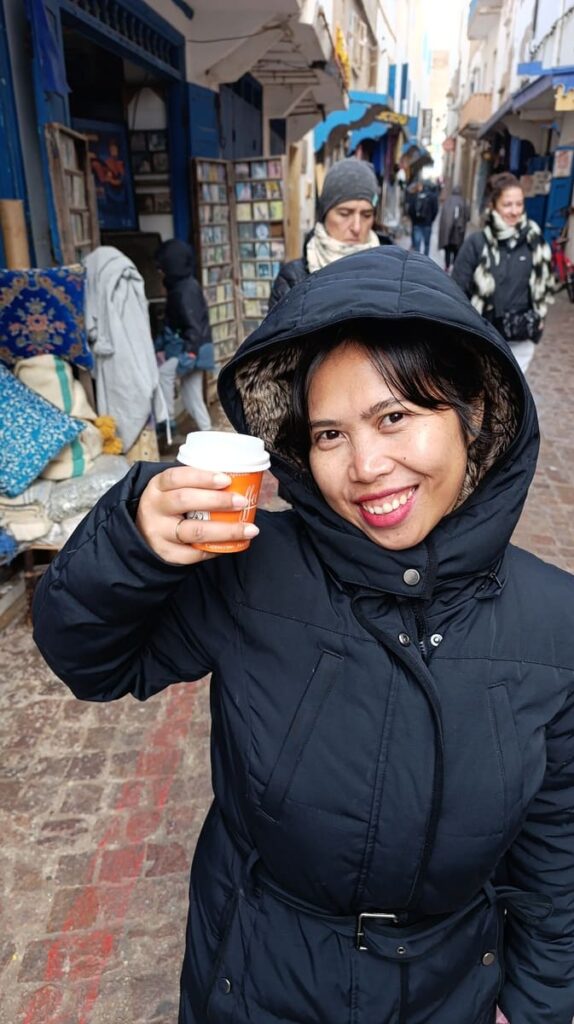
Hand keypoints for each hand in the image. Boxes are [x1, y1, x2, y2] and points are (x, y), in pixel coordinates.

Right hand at [135, 466, 258, 564]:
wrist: (145, 532)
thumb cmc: (169, 506)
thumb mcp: (173, 489)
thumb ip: (197, 484)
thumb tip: (238, 481)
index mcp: (157, 486)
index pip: (176, 477)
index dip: (202, 477)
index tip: (227, 480)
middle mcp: (155, 508)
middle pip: (185, 501)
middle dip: (217, 501)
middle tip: (242, 501)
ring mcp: (159, 533)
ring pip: (194, 531)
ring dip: (225, 530)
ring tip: (248, 529)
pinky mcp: (166, 553)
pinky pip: (194, 553)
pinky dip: (216, 549)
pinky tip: (232, 545)